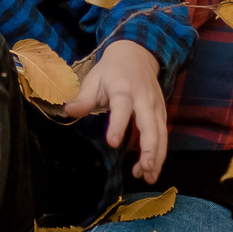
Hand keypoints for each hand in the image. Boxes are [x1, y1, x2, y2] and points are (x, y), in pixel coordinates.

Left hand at [63, 40, 167, 182]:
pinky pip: (163, 135)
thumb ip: (84, 98)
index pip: (122, 107)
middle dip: (149, 149)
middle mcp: (143, 99)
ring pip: (161, 134)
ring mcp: (155, 106)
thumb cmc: (111, 70)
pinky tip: (150, 169)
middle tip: (143, 170)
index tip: (112, 142)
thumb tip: (69, 111)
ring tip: (148, 176)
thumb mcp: (94, 79)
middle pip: (150, 125)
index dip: (118, 125)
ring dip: (156, 156)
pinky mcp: (161, 113)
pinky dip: (159, 153)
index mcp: (123, 89)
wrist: (137, 55)